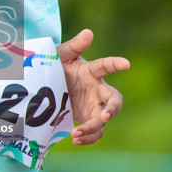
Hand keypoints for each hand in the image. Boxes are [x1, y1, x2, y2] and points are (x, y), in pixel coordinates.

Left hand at [56, 29, 128, 146]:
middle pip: (115, 100)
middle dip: (113, 108)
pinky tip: (75, 139)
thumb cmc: (56, 66)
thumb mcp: (60, 57)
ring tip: (76, 132)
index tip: (126, 63)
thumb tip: (88, 32)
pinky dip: (88, 137)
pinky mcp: (87, 118)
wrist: (45, 86)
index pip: (106, 66)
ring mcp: (94, 105)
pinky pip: (95, 131)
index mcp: (92, 72)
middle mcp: (97, 89)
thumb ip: (73, 46)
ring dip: (94, 127)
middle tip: (104, 115)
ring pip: (104, 119)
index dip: (116, 64)